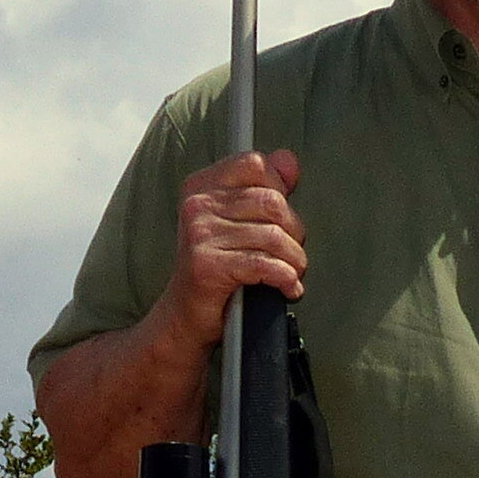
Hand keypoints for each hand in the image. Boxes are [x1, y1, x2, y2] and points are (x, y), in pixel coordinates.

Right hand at [168, 148, 304, 347]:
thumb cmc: (216, 268)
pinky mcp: (208, 266)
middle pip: (272, 201)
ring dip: (294, 260)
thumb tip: (289, 160)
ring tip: (291, 272)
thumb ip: (264, 187)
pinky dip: (286, 278)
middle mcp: (197, 206)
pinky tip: (288, 287)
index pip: (255, 164)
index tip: (280, 216)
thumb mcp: (236, 221)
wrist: (184, 316)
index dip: (279, 188)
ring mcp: (199, 235)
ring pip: (274, 236)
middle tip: (290, 252)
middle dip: (294, 232)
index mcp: (201, 187)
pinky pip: (265, 264)